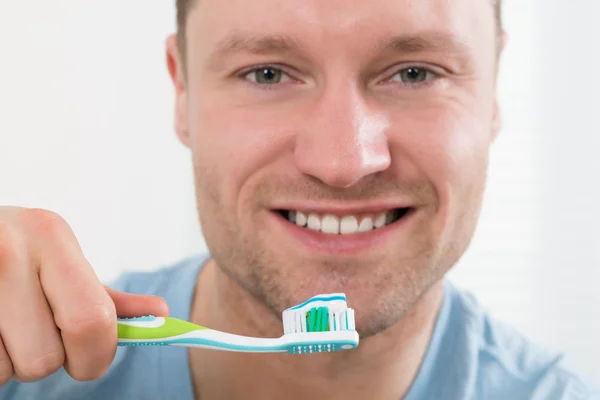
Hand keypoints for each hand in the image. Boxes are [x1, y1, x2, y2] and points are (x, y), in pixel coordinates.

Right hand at [0, 207, 168, 384]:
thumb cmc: (17, 254)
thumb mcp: (60, 260)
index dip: (96, 356)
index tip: (90, 361)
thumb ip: (103, 293)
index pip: (91, 320)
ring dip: (12, 361)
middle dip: (50, 359)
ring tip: (7, 324)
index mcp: (51, 235)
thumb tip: (160, 313)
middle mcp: (9, 252)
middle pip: (46, 357)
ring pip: (10, 368)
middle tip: (38, 334)